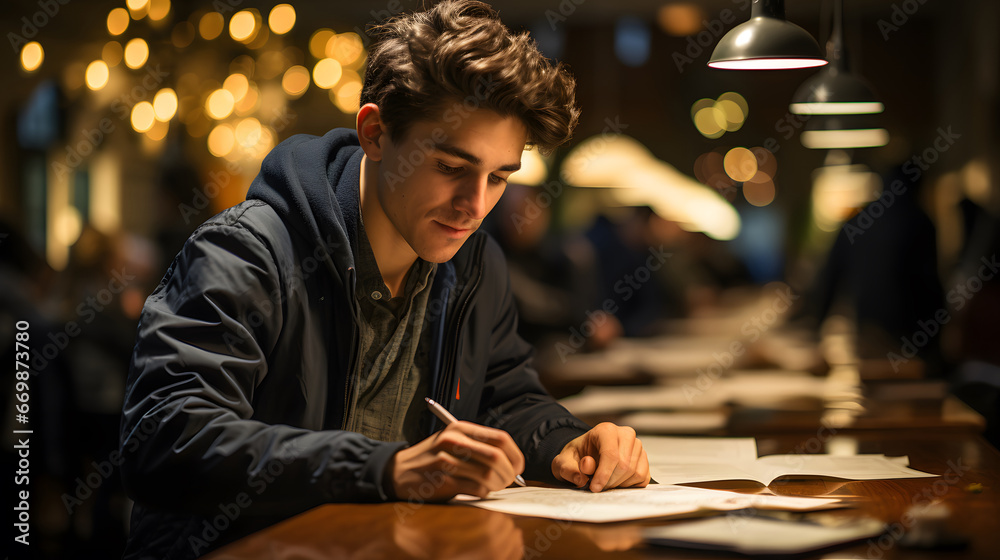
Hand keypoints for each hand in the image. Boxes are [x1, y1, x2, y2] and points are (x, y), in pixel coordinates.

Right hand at [390, 421, 524, 500]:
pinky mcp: (442, 482)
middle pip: (496, 457)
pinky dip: (483, 493)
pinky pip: (475, 489)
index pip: (500, 438)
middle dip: (509, 473)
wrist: (397, 470)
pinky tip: (477, 491)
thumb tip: (512, 463)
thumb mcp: (453, 441)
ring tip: (493, 487)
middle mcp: (453, 441)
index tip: (518, 467)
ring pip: (488, 475)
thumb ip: (480, 446)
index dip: (515, 455)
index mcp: (460, 428)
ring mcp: (446, 461)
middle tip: (509, 481)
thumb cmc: (432, 457)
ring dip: (497, 485)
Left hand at [551, 422, 648, 491]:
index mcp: (606, 430)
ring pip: (634, 472)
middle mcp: (625, 434)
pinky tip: (616, 481)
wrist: (586, 454)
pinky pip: (642, 478)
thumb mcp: (563, 462)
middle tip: (597, 486)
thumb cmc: (576, 456)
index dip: (603, 474)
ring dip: (618, 484)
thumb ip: (569, 469)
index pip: (611, 454)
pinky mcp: (644, 458)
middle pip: (624, 465)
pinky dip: (629, 485)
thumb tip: (582, 478)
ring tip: (605, 481)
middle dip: (609, 482)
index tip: (594, 488)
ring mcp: (637, 446)